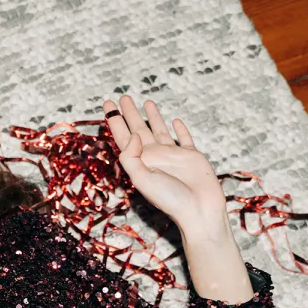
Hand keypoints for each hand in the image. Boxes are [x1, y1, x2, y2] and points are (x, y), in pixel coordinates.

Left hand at [104, 95, 228, 240]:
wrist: (199, 210)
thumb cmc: (169, 199)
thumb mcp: (141, 179)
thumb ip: (131, 156)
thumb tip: (133, 134)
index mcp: (140, 161)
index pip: (123, 136)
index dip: (115, 120)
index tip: (108, 104)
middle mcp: (155, 156)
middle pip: (138, 129)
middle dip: (129, 113)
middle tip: (122, 97)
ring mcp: (173, 156)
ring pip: (159, 130)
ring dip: (152, 116)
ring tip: (145, 101)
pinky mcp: (192, 156)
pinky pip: (184, 139)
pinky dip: (180, 129)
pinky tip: (175, 120)